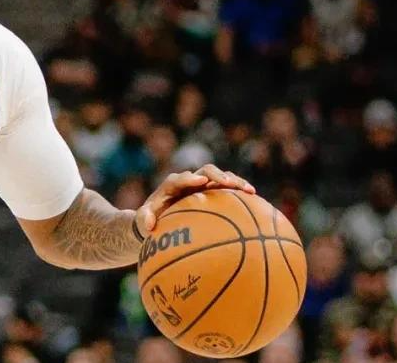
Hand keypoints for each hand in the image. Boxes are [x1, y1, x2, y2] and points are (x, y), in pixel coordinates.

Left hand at [135, 164, 254, 233]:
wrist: (159, 218)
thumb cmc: (150, 219)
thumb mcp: (142, 220)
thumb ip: (143, 219)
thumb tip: (148, 225)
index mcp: (172, 185)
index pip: (180, 178)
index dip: (190, 179)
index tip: (200, 182)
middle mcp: (189, 181)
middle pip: (205, 172)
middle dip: (217, 175)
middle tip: (228, 183)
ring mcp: (203, 186)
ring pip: (220, 178)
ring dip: (234, 181)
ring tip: (249, 191)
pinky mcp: (213, 193)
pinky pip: (228, 190)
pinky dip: (239, 193)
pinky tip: (255, 203)